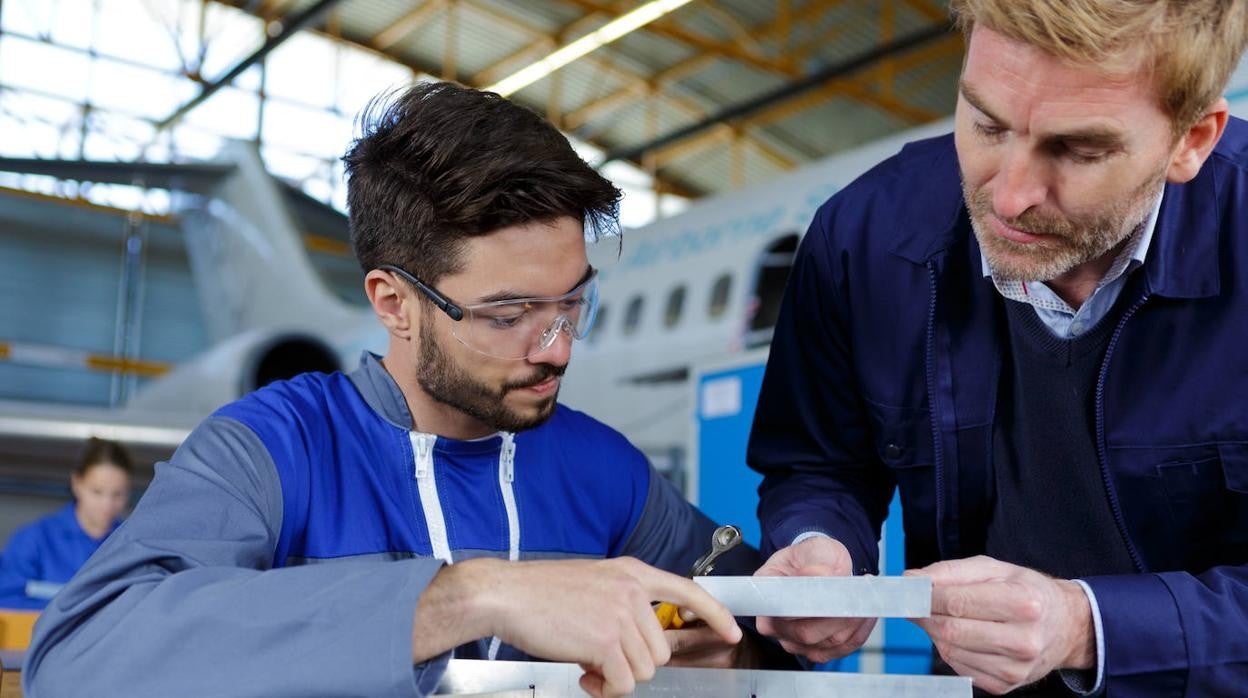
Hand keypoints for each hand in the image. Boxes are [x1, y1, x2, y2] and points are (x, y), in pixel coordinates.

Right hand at [428, 557, 740, 697]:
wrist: (506, 594)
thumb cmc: (539, 592)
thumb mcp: (593, 584)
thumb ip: (621, 604)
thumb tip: (635, 643)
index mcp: (631, 572)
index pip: (688, 589)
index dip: (715, 613)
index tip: (731, 632)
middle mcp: (632, 591)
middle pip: (661, 648)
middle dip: (634, 662)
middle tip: (600, 658)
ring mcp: (621, 616)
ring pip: (645, 669)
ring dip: (617, 676)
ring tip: (588, 664)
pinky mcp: (606, 641)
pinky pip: (624, 683)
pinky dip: (605, 688)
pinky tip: (584, 675)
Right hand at [753, 536, 876, 661]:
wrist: (819, 565)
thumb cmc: (810, 558)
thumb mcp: (812, 549)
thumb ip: (815, 561)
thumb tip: (821, 575)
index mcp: (766, 594)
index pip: (783, 610)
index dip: (811, 604)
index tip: (836, 590)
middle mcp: (773, 624)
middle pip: (807, 633)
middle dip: (839, 615)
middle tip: (858, 594)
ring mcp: (793, 641)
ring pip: (830, 642)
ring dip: (854, 621)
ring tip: (865, 598)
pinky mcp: (816, 650)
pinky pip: (843, 649)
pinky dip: (860, 631)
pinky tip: (865, 613)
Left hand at [907, 556, 1094, 694]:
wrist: (1065, 627)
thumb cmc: (1025, 591)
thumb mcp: (994, 569)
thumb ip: (949, 572)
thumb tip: (910, 579)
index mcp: (1023, 602)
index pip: (956, 602)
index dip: (923, 596)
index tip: (904, 590)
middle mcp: (1024, 639)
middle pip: (950, 630)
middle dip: (924, 615)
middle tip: (913, 603)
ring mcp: (1015, 668)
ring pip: (950, 651)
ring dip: (935, 633)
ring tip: (942, 617)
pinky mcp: (1006, 685)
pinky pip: (959, 668)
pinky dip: (949, 650)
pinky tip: (961, 637)